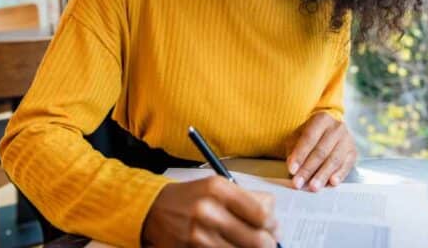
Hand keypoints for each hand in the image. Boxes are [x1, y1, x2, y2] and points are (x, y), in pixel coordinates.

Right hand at [142, 176, 278, 246]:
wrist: (153, 210)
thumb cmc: (191, 197)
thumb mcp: (216, 186)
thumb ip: (246, 198)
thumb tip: (273, 217)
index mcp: (217, 189)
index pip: (261, 213)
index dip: (272, 223)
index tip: (272, 226)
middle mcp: (208, 212)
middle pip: (257, 241)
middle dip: (268, 243)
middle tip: (268, 242)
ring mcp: (199, 237)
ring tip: (248, 243)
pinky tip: (230, 246)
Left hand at [285, 112, 356, 191]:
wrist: (331, 129)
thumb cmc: (311, 134)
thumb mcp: (298, 135)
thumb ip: (293, 149)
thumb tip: (292, 166)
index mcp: (321, 119)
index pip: (309, 138)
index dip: (300, 155)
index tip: (292, 169)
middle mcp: (337, 127)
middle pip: (321, 151)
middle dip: (308, 169)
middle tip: (299, 183)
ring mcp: (347, 140)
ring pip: (334, 160)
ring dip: (322, 175)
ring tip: (313, 187)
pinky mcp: (353, 152)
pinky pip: (346, 166)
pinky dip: (339, 175)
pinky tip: (332, 183)